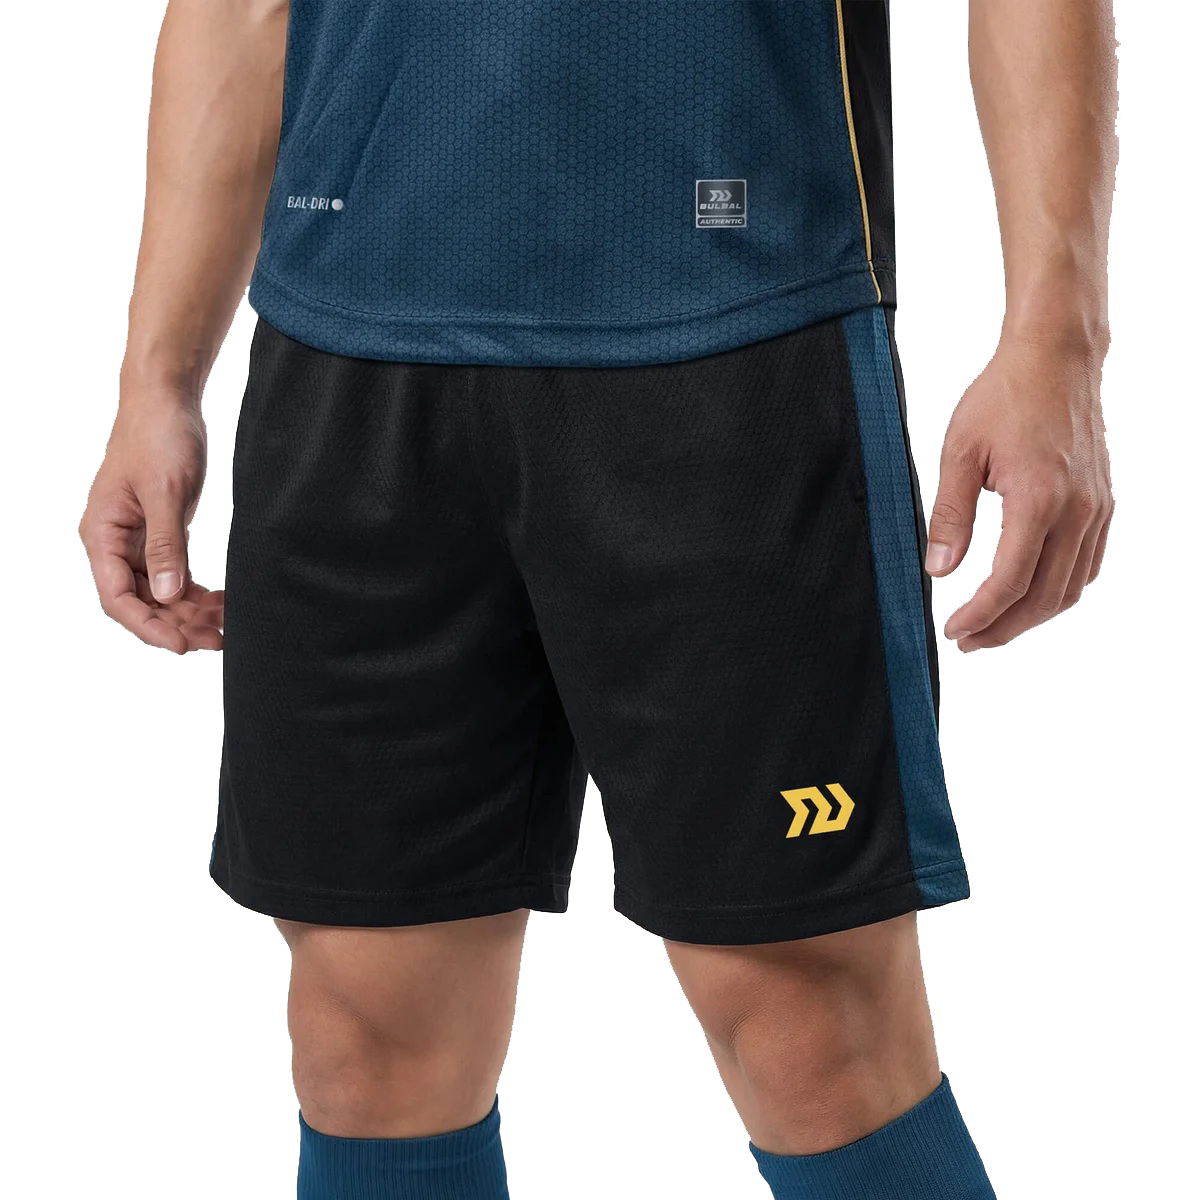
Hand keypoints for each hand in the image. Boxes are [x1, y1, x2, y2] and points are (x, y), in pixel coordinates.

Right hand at [80, 392, 223, 652]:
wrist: (167, 400)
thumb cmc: (159, 436)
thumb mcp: (166, 492)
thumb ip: (167, 545)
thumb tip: (168, 595)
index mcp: (101, 534)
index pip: (117, 598)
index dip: (148, 627)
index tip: (182, 645)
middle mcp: (113, 541)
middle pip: (140, 602)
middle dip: (176, 624)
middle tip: (218, 640)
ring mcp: (136, 538)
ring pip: (159, 592)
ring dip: (189, 612)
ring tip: (225, 625)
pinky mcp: (159, 531)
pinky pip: (173, 573)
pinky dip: (195, 591)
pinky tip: (220, 602)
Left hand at [924, 335, 1112, 651]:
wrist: (1056, 358)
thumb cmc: (1004, 397)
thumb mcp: (959, 453)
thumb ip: (949, 516)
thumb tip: (938, 570)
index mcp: (1038, 499)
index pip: (1010, 582)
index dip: (980, 616)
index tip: (954, 631)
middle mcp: (1077, 510)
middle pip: (1044, 598)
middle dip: (1004, 628)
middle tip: (968, 640)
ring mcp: (1097, 509)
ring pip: (1071, 588)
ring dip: (1032, 616)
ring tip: (993, 625)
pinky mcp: (1104, 504)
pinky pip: (1088, 565)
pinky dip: (1059, 590)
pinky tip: (1030, 594)